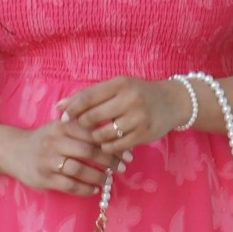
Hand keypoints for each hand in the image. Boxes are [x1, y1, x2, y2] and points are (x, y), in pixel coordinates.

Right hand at [1, 118, 122, 196]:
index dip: (112, 143)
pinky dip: (84, 189)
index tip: (127, 153)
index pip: (92, 133)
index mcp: (62, 126)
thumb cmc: (45, 139)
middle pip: (88, 151)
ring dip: (98, 176)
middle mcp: (54, 141)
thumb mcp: (60, 126)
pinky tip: (93, 189)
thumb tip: (116, 134)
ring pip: (79, 170)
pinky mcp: (43, 178)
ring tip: (108, 179)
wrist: (13, 151)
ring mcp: (47, 160)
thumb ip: (83, 127)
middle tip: (122, 167)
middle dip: (109, 161)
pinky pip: (69, 185)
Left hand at [54, 77, 184, 158]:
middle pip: (92, 117)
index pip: (87, 97)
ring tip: (95, 136)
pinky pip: (115, 146)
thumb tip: (59, 106)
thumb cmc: (138, 93)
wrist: (173, 102)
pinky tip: (108, 144)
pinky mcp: (143, 134)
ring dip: (94, 138)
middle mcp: (129, 99)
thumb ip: (90, 95)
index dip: (72, 109)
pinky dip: (107, 147)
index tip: (64, 117)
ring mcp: (138, 118)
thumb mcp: (118, 87)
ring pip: (102, 135)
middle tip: (81, 129)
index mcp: (120, 83)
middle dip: (82, 125)